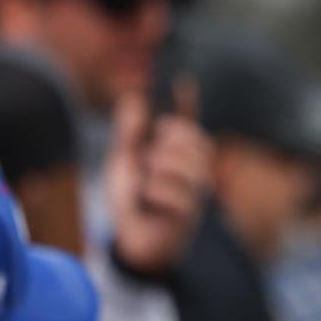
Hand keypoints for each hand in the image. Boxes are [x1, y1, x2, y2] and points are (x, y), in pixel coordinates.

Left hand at [105, 78, 211, 274]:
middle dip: (162, 143)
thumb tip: (133, 97)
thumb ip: (130, 133)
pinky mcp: (192, 210)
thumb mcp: (124, 163)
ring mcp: (196, 187)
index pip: (185, 120)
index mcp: (176, 150)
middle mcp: (193, 166)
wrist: (135, 240)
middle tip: (149, 162)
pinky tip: (150, 203)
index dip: (185, 101)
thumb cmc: (133, 201)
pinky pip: (171, 189)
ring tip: (147, 183)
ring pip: (179, 160)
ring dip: (155, 170)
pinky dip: (152, 194)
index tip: (181, 80)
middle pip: (186, 136)